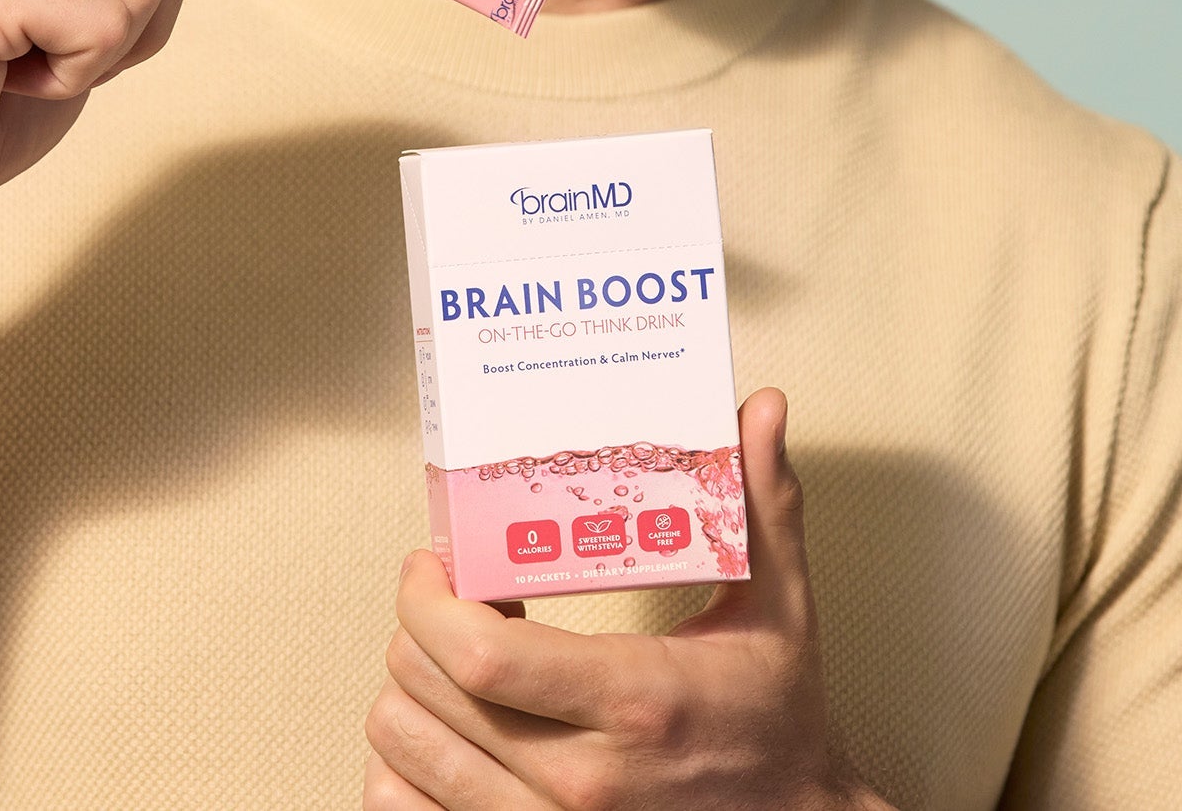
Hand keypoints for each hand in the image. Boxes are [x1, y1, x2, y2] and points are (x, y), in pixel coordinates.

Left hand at [365, 388, 891, 809]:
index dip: (430, 602)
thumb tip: (761, 409)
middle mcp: (581, 781)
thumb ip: (762, 503)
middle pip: (429, 695)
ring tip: (449, 652)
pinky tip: (444, 726)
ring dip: (408, 690)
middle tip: (446, 592)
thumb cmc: (777, 723)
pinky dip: (403, 768)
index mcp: (634, 704)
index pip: (483, 659)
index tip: (434, 561)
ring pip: (405, 756)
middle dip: (416, 627)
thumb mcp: (779, 607)